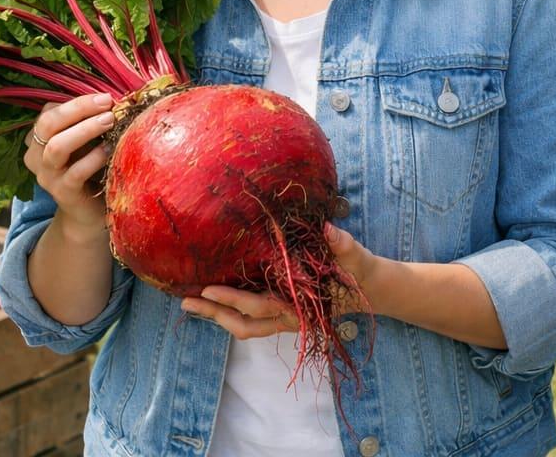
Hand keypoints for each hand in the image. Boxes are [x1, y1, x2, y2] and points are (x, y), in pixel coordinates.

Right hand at [24, 93, 114, 235]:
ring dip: (85, 129)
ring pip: (57, 146)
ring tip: (109, 120)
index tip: (104, 97)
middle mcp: (37, 156)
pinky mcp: (63, 193)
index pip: (48, 112)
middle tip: (107, 102)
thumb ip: (88, 120)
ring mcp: (47, 176)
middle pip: (47, 124)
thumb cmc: (89, 168)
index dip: (76, 102)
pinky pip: (75, 173)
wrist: (87, 211)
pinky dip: (93, 158)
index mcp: (38, 139)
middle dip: (78, 109)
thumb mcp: (84, 141)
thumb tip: (109, 96)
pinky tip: (109, 150)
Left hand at [182, 224, 380, 337]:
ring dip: (217, 317)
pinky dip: (230, 314)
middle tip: (184, 300)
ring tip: (191, 304)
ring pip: (245, 327)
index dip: (233, 300)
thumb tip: (328, 228)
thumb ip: (342, 243)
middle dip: (213, 313)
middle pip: (243, 323)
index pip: (259, 306)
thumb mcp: (354, 255)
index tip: (208, 288)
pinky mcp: (282, 314)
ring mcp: (284, 319)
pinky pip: (251, 321)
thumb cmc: (359, 270)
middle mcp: (288, 317)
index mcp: (300, 306)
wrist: (370, 289)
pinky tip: (215, 301)